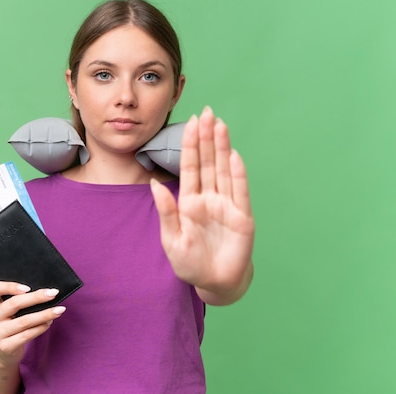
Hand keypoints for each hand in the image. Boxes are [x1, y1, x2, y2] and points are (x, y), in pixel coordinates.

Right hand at [0, 281, 65, 365]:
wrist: (1, 353)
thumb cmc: (8, 324)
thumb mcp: (5, 311)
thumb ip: (16, 300)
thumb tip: (43, 291)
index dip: (9, 286)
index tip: (28, 287)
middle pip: (14, 303)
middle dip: (37, 297)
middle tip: (54, 293)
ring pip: (24, 321)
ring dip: (44, 314)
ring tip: (58, 310)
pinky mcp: (6, 347)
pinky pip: (27, 335)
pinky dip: (41, 327)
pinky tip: (49, 322)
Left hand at [151, 106, 254, 304]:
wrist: (215, 283)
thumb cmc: (191, 264)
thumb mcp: (172, 240)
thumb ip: (166, 212)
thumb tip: (153, 184)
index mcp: (189, 202)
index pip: (190, 168)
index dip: (190, 145)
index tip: (191, 122)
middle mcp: (209, 199)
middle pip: (208, 163)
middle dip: (207, 138)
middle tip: (207, 112)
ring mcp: (226, 206)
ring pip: (223, 171)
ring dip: (222, 148)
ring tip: (220, 125)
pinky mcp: (242, 217)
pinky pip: (239, 192)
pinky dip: (237, 174)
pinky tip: (234, 155)